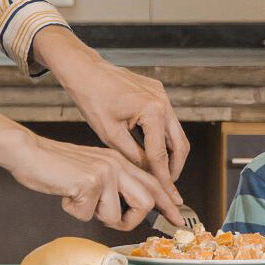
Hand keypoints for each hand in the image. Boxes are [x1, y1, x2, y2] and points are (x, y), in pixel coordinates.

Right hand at [0, 103, 184, 229]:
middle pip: (146, 202)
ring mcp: (105, 172)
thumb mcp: (93, 171)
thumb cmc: (57, 167)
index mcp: (121, 161)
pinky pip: (88, 214)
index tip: (179, 218)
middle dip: (131, 220)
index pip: (154, 183)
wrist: (30, 153)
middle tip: (116, 222)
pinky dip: (74, 211)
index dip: (168, 203)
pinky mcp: (90, 181)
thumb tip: (126, 212)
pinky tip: (66, 195)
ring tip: (80, 201)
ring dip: (95, 216)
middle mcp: (117, 164)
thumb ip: (113, 186)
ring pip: (116, 215)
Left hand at [31, 26, 189, 204]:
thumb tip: (147, 174)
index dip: (163, 178)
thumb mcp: (110, 134)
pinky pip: (166, 119)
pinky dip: (162, 137)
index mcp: (152, 112)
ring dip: (170, 153)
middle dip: (175, 168)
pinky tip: (153, 149)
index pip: (161, 154)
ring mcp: (162, 95)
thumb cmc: (92, 99)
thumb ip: (133, 156)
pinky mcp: (158, 92)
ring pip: (176, 133)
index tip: (166, 195)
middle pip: (180, 145)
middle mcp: (163, 102)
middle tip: (168, 186)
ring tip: (160, 171)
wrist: (85, 70)